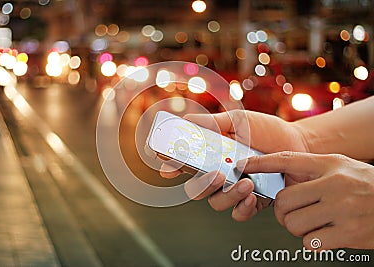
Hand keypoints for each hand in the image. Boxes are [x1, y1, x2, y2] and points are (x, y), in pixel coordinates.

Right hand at [160, 110, 309, 220]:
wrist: (300, 144)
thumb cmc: (267, 130)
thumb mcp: (240, 120)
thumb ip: (214, 122)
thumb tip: (187, 120)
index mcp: (211, 155)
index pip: (185, 163)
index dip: (171, 167)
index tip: (168, 168)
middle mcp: (219, 174)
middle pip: (195, 189)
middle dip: (200, 185)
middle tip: (215, 174)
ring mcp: (234, 190)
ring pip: (216, 203)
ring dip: (227, 195)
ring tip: (246, 182)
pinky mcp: (253, 201)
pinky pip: (239, 213)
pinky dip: (242, 208)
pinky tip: (252, 196)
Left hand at [241, 151, 373, 249]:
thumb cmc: (366, 184)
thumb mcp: (340, 166)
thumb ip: (311, 167)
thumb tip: (274, 171)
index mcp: (329, 165)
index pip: (286, 160)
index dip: (260, 163)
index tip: (243, 166)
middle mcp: (333, 185)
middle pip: (283, 201)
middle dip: (283, 211)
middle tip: (293, 212)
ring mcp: (342, 210)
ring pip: (293, 224)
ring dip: (296, 228)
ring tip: (312, 223)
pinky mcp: (348, 234)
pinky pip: (310, 242)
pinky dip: (312, 241)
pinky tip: (325, 234)